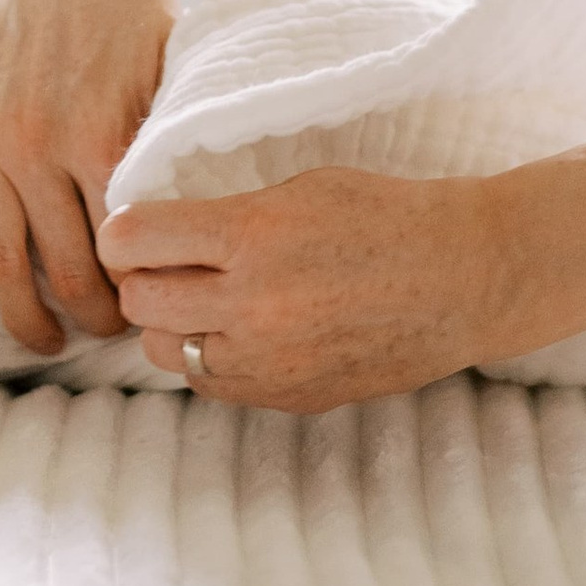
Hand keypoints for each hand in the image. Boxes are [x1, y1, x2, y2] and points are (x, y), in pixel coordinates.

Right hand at [0, 0, 175, 352]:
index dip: (140, 291)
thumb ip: (171, 155)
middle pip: (63, 270)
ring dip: (22, 317)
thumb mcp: (173, 82)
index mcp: (103, 135)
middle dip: (90, 320)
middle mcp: (39, 143)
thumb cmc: (139, 19)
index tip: (155, 307)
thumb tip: (187, 238)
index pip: (122, 250)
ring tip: (45, 343)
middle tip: (109, 334)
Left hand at [101, 164, 527, 412]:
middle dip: (140, 280)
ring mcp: (270, 362)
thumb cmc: (388, 215)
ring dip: (171, 324)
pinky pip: (212, 383)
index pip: (132, 241)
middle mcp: (252, 306)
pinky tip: (240, 330)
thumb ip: (226, 216)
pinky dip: (211, 357)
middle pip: (138, 303)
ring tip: (202, 299)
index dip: (120, 232)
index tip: (132, 228)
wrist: (465, 279)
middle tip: (161, 263)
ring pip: (166, 352)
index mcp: (253, 236)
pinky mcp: (289, 398)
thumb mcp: (300, 187)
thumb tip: (160, 234)